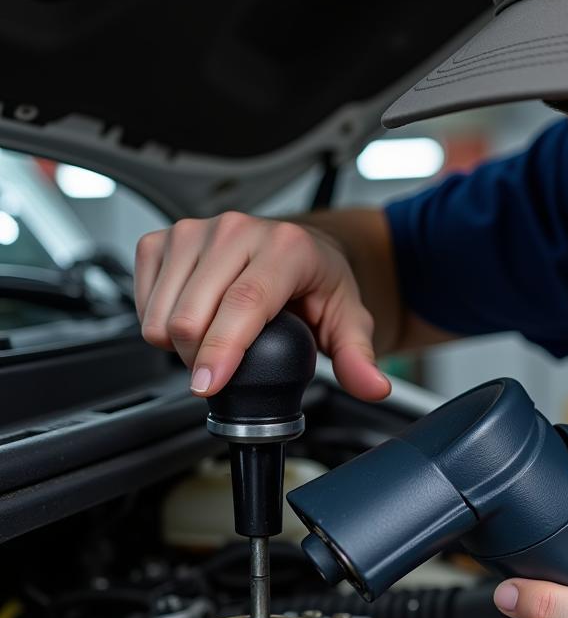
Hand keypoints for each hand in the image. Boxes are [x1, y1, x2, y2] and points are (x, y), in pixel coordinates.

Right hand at [134, 212, 389, 399]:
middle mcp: (238, 230)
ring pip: (162, 311)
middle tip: (226, 369)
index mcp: (286, 248)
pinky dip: (159, 322)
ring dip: (179, 344)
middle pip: (194, 313)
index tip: (208, 385)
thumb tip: (373, 387)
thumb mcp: (349, 320)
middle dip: (201, 358)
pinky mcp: (164, 238)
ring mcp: (197, 230)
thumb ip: (359, 358)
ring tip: (213, 342)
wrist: (301, 249)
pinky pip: (143, 299)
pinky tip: (190, 320)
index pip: (244, 303)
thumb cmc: (319, 283)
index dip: (221, 349)